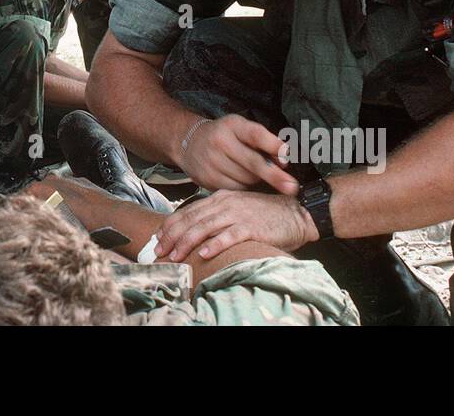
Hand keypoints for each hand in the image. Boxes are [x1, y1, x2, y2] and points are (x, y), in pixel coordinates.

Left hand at [155, 189, 315, 262]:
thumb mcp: (236, 210)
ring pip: (205, 227)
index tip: (157, 239)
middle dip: (172, 236)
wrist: (296, 214)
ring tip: (176, 255)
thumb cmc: (265, 215)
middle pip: (192, 220)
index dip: (170, 226)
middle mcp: (225, 203)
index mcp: (220, 198)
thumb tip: (194, 233)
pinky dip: (215, 244)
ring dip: (188, 242)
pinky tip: (204, 254)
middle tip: (159, 251)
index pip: (188, 211)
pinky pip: (229, 236)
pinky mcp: (251, 226)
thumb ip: (216, 217)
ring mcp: (238, 214)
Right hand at [178, 115, 298, 193]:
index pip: (255, 135)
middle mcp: (221, 142)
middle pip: (253, 163)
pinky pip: (235, 190)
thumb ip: (263, 142)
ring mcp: (212, 162)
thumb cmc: (223, 135)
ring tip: (254, 174)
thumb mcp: (241, 129)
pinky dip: (244, 189)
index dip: (273, 146)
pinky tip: (242, 181)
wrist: (188, 142)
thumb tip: (284, 162)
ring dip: (257, 181)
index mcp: (233, 125)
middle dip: (274, 176)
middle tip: (291, 187)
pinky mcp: (207, 179)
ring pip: (246, 179)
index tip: (287, 157)